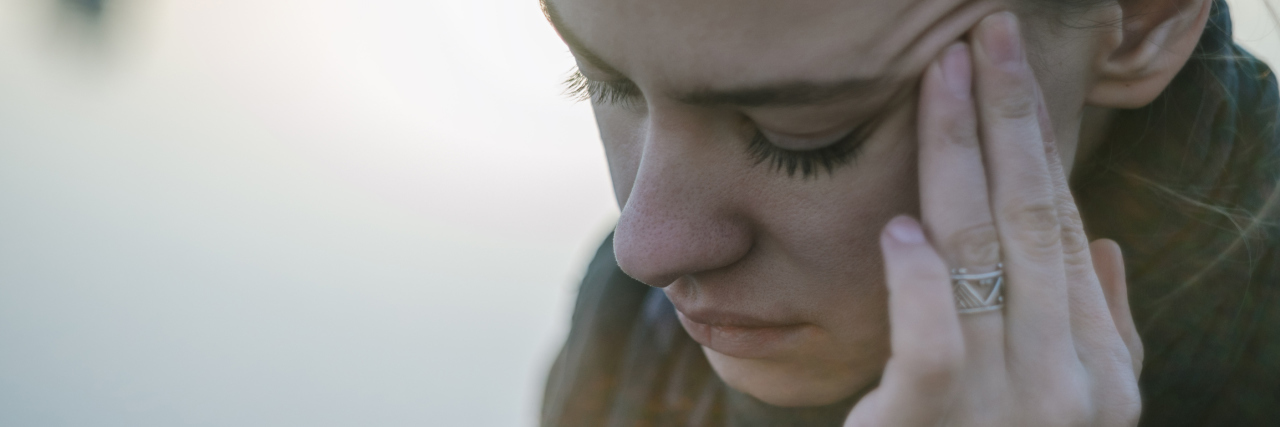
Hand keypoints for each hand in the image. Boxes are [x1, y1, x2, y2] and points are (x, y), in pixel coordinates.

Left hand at [844, 12, 1142, 426]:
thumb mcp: (1069, 416)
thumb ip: (1097, 336)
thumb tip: (1102, 243)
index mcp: (1103, 375)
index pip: (1061, 226)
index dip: (1033, 141)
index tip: (1005, 71)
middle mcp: (1069, 386)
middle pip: (1030, 219)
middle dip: (1006, 117)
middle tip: (983, 36)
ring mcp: (1008, 410)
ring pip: (981, 254)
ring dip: (957, 156)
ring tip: (940, 79)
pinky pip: (932, 339)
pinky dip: (918, 277)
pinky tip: (904, 222)